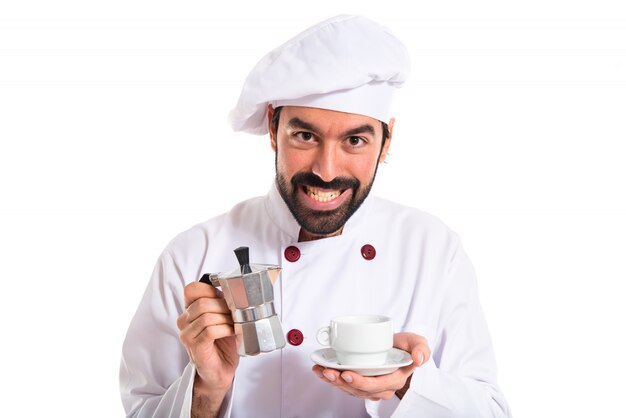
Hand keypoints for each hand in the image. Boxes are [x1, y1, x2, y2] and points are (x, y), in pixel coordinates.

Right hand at [177, 282, 238, 392]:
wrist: (220, 370)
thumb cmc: (222, 343)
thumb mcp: (222, 317)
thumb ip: (221, 302)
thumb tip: (231, 288)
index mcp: (189, 311)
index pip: (191, 289)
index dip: (209, 290)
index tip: (224, 297)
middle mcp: (183, 321)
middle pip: (202, 302)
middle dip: (223, 306)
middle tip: (235, 314)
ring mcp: (187, 335)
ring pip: (206, 316)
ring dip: (226, 319)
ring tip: (234, 325)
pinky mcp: (195, 347)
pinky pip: (210, 331)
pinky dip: (225, 329)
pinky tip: (232, 332)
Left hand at [311, 332, 430, 400]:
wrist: (398, 347)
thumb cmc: (406, 347)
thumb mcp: (417, 342)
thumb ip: (421, 348)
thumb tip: (418, 358)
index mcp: (394, 379)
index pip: (376, 385)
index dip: (360, 382)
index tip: (347, 373)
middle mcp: (381, 387)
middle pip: (359, 390)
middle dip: (341, 382)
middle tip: (329, 372)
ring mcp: (369, 386)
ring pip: (349, 389)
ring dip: (334, 382)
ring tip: (321, 371)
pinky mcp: (359, 382)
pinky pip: (345, 384)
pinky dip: (331, 378)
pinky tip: (321, 370)